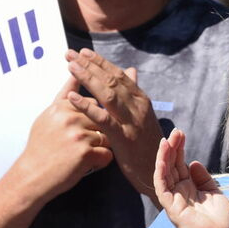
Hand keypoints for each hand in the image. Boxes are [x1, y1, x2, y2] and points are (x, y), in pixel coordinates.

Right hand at [12, 76, 113, 203]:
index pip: (92, 103)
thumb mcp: (48, 115)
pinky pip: (108, 155)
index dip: (92, 118)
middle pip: (103, 120)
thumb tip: (76, 72)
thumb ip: (66, 94)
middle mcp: (70, 117)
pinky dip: (100, 162)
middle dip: (98, 133)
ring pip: (108, 137)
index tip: (84, 128)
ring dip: (99, 148)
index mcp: (62, 106)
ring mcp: (78, 134)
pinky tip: (86, 164)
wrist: (31, 176)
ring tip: (81, 155)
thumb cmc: (41, 147)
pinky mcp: (85, 153)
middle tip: (80, 145)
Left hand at [66, 49, 163, 200]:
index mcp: (142, 101)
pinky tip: (71, 97)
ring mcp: (132, 122)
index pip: (120, 76)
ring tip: (70, 66)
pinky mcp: (123, 138)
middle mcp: (138, 107)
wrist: (158, 174)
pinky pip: (103, 118)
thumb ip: (134, 94)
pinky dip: (86, 105)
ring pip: (108, 94)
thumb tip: (131, 70)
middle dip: (90, 65)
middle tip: (71, 53)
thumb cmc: (149, 147)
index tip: (84, 53)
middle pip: (112, 80)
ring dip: (87, 78)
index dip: (101, 63)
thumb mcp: (144, 117)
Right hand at [155, 128, 228, 227]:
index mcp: (190, 188)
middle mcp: (180, 192)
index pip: (181, 165)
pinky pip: (162, 185)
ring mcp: (174, 199)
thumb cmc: (221, 220)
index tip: (181, 134)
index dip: (180, 149)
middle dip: (173, 148)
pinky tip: (163, 156)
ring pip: (165, 173)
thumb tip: (193, 162)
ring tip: (168, 139)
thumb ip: (203, 178)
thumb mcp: (214, 192)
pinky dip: (161, 170)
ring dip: (165, 155)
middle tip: (176, 131)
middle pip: (172, 166)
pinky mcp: (171, 206)